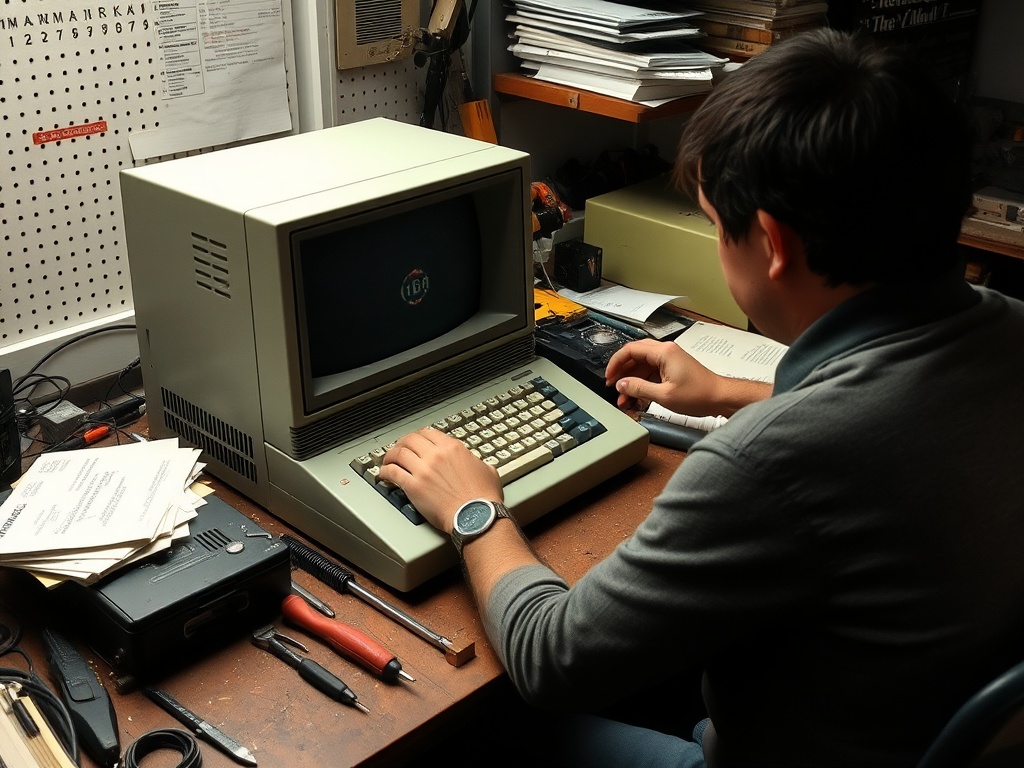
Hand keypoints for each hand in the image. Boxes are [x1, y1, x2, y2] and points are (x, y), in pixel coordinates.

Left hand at [379, 428, 502, 533]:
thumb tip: (476, 463)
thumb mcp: (487, 470)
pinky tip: (383, 473)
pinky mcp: (414, 486)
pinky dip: (385, 471)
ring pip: (398, 453)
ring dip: (390, 455)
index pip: (428, 433)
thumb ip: (476, 461)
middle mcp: (436, 455)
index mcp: (453, 448)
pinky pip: (393, 472)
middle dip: (401, 443)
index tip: (414, 441)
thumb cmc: (483, 497)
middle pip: (410, 440)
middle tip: (398, 448)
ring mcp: (423, 470)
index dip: (418, 436)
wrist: (476, 515)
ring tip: (387, 460)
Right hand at [605, 338, 723, 414]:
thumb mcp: (664, 395)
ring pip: (642, 367)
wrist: (720, 398)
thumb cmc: (699, 395)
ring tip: (624, 400)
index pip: (630, 350)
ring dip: (632, 382)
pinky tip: (637, 399)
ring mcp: (670, 361)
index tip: (608, 377)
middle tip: (613, 387)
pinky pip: (651, 374)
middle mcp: (666, 352)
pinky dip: (643, 385)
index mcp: (663, 352)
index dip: (616, 363)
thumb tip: (621, 385)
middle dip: (622, 373)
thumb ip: (639, 388)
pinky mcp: (673, 370)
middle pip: (635, 357)